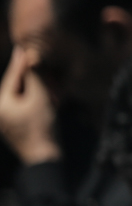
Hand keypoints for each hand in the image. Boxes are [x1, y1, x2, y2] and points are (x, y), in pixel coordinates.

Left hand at [0, 48, 59, 164]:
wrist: (44, 158)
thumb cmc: (42, 128)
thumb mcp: (40, 98)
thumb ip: (35, 77)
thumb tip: (30, 58)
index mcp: (2, 103)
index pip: (13, 76)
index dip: (22, 61)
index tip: (25, 47)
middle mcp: (1, 110)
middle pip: (18, 86)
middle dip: (33, 77)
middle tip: (42, 65)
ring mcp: (8, 119)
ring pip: (24, 96)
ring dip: (38, 90)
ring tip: (52, 85)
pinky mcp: (17, 126)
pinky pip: (26, 107)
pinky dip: (37, 101)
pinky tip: (50, 98)